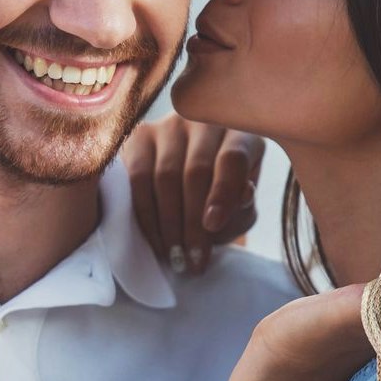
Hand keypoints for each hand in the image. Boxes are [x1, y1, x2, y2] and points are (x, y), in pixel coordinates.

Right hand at [122, 115, 264, 275]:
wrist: (187, 189)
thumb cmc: (220, 200)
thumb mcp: (240, 208)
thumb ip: (243, 208)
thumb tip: (242, 196)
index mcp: (240, 133)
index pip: (233, 158)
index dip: (223, 193)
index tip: (213, 226)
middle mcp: (204, 121)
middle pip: (196, 170)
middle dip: (192, 222)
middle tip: (192, 259)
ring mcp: (169, 125)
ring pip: (165, 175)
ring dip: (168, 224)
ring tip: (174, 257)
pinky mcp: (139, 137)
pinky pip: (137, 177)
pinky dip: (145, 214)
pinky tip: (154, 239)